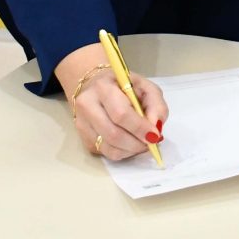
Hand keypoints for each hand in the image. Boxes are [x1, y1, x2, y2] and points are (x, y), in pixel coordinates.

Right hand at [56, 45, 167, 160]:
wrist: (95, 86)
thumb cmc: (123, 86)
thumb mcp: (145, 86)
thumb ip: (156, 104)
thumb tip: (156, 127)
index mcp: (103, 87)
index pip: (121, 113)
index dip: (139, 127)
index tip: (154, 135)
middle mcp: (87, 105)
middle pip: (113, 134)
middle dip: (136, 143)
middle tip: (150, 143)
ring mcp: (82, 124)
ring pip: (109, 147)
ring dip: (131, 150)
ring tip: (142, 143)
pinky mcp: (83, 139)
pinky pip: (105, 153)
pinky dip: (123, 153)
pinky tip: (130, 144)